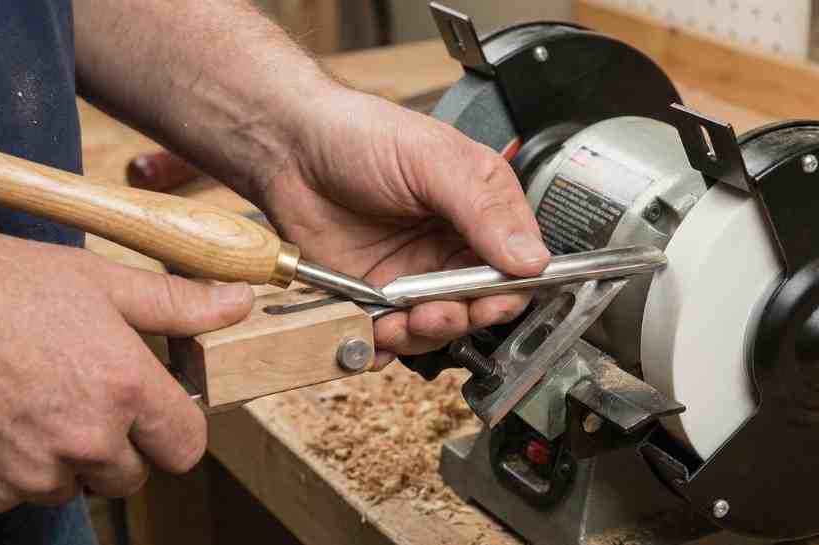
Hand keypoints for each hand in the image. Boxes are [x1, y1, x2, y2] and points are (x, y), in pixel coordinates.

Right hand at [0, 233, 252, 513]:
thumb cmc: (3, 286)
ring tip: (33, 400)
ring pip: (73, 484)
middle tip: (81, 395)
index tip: (153, 409)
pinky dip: (13, 467)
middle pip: (130, 474)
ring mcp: (31, 471)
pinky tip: (0, 419)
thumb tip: (239, 302)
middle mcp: (85, 439)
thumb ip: (177, 304)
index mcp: (124, 389)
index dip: (173, 429)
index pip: (186, 447)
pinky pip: (18, 492)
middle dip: (117, 445)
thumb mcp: (98, 281)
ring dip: (62, 457)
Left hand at [258, 88, 549, 364]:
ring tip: (400, 321)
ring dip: (422, 335)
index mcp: (480, 212)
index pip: (517, 266)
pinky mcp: (372, 297)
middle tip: (438, 312)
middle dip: (462, 318)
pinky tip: (372, 330)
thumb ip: (484, 210)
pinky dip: (382, 344)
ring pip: (436, 329)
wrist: (288, 147)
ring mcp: (412, 276)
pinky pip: (388, 336)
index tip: (493, 301)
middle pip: (479, 306)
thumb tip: (531, 258)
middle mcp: (450, 248)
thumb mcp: (433, 159)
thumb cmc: (359, 134)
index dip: (510, 291)